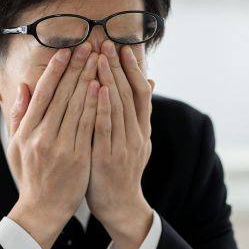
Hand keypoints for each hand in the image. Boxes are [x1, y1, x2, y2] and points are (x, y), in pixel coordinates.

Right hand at [6, 42, 99, 248]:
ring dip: (89, 79)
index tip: (66, 50)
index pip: (42, 93)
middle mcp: (42, 136)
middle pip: (62, 94)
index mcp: (27, 131)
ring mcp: (60, 147)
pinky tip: (103, 88)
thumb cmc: (30, 176)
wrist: (42, 210)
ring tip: (99, 59)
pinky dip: (95, 105)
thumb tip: (24, 87)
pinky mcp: (78, 158)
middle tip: (88, 45)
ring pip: (77, 106)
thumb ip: (19, 116)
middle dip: (76, 67)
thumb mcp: (16, 146)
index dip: (55, 70)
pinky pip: (89, 126)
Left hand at [87, 40, 156, 248]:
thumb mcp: (135, 140)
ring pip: (119, 106)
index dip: (132, 68)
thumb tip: (150, 81)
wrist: (120, 206)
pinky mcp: (109, 157)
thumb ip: (139, 113)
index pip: (140, 91)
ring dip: (109, 79)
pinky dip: (103, 107)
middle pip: (130, 94)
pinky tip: (97, 88)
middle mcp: (137, 134)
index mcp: (141, 129)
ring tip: (100, 57)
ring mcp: (124, 146)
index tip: (122, 47)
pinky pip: (106, 128)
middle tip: (108, 42)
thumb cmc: (120, 171)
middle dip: (118, 67)